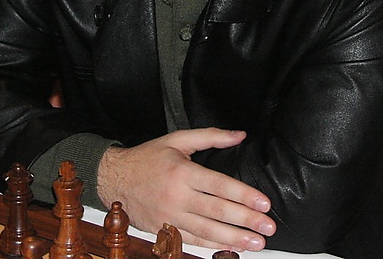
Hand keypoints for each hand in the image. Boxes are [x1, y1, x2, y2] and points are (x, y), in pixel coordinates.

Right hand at [96, 128, 275, 250]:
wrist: (115, 178)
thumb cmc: (148, 157)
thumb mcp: (178, 139)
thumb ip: (210, 136)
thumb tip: (239, 135)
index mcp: (182, 171)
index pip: (219, 186)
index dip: (243, 195)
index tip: (264, 203)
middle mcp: (177, 196)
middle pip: (217, 211)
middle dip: (246, 220)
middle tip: (268, 227)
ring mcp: (170, 216)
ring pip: (207, 231)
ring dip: (234, 238)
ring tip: (257, 243)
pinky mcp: (164, 230)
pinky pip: (192, 241)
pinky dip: (213, 246)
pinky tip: (231, 248)